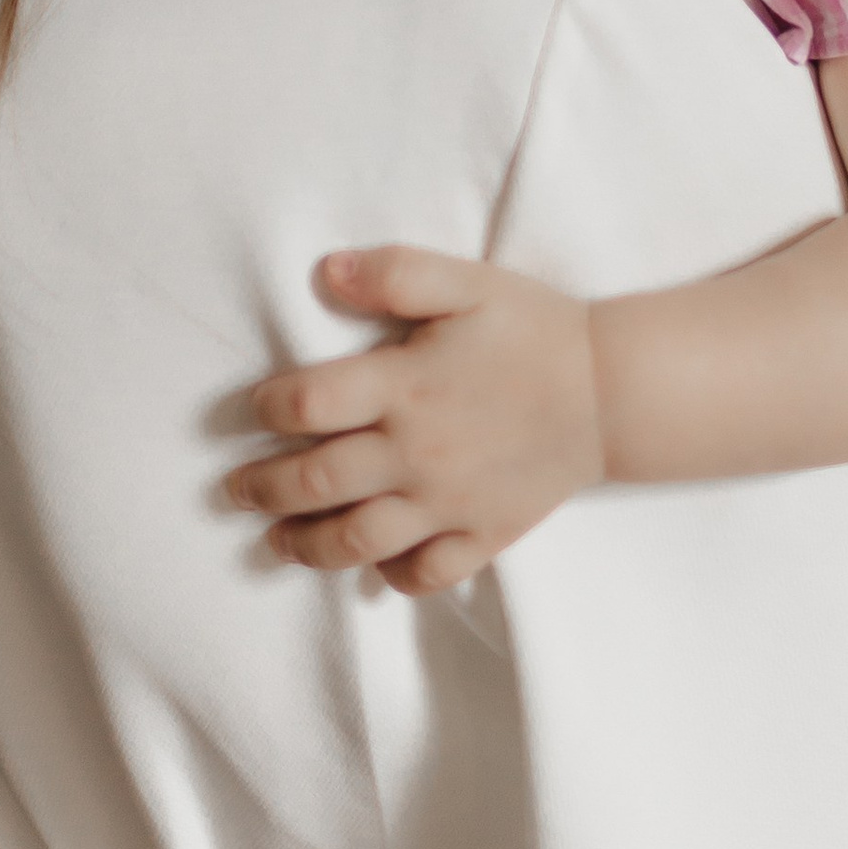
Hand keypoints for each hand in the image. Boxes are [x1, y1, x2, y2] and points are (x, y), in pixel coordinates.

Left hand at [228, 247, 602, 595]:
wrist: (614, 391)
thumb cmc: (535, 329)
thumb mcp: (466, 282)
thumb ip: (395, 274)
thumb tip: (324, 273)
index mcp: (403, 386)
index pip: (306, 404)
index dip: (265, 406)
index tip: (253, 409)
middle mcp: (415, 453)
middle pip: (314, 483)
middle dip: (262, 489)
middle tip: (232, 491)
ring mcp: (447, 502)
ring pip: (357, 539)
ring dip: (306, 544)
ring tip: (277, 542)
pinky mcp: (481, 533)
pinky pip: (424, 572)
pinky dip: (391, 576)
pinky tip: (372, 567)